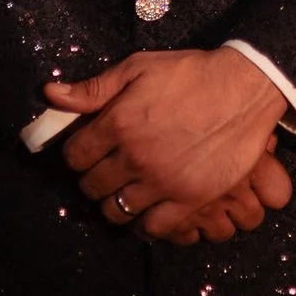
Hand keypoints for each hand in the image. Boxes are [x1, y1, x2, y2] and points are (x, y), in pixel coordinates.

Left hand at [45, 48, 291, 240]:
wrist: (245, 88)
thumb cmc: (190, 74)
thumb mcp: (138, 68)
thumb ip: (94, 88)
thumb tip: (50, 94)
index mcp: (118, 123)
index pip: (75, 156)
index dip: (77, 155)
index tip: (88, 152)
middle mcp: (135, 157)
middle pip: (92, 187)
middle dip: (93, 180)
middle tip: (106, 172)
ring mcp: (162, 181)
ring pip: (117, 210)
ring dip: (114, 203)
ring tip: (124, 192)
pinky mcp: (189, 198)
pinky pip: (153, 227)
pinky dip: (144, 225)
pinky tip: (146, 212)